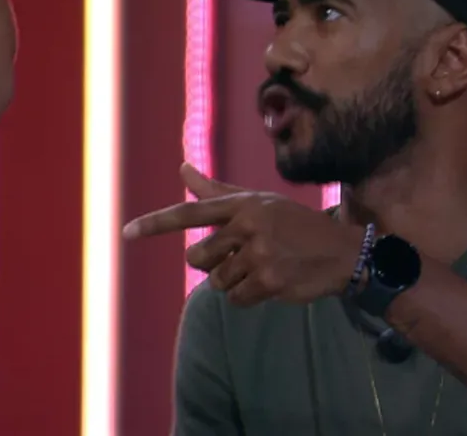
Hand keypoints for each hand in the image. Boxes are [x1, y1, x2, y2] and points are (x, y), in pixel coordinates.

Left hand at [122, 163, 365, 306]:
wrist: (340, 251)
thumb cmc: (295, 224)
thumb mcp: (259, 202)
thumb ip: (217, 191)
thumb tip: (182, 168)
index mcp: (244, 204)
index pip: (192, 212)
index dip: (157, 224)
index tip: (126, 233)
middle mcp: (249, 226)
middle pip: (199, 258)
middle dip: (215, 263)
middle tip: (244, 256)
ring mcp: (260, 254)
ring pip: (218, 282)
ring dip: (235, 282)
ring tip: (263, 268)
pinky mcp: (269, 281)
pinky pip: (236, 299)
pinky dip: (249, 297)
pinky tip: (271, 283)